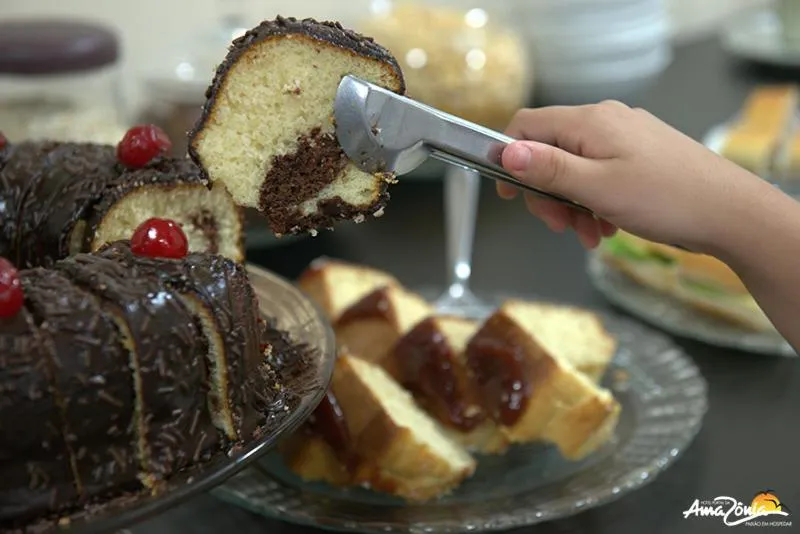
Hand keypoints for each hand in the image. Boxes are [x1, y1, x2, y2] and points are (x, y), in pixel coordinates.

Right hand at [497, 101, 762, 253]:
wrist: (730, 212)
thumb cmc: (666, 199)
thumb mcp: (596, 188)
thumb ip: (549, 168)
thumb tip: (507, 151)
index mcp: (590, 122)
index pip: (527, 125)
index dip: (510, 158)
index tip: (510, 194)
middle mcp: (606, 121)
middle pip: (551, 151)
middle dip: (547, 192)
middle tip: (559, 225)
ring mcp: (626, 136)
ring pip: (575, 168)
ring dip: (572, 205)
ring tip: (588, 235)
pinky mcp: (641, 154)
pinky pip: (601, 174)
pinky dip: (595, 202)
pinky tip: (606, 227)